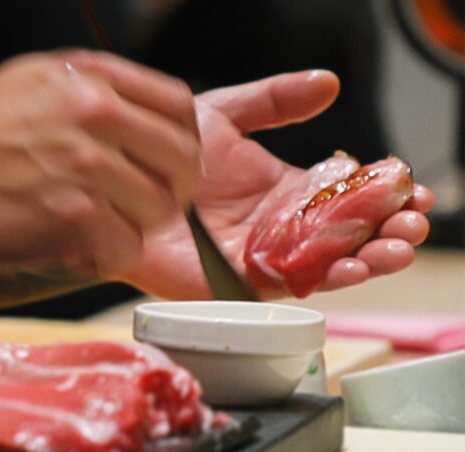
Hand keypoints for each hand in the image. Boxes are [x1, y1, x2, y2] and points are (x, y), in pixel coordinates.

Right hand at [0, 51, 201, 275]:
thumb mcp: (35, 81)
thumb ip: (91, 91)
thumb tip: (135, 116)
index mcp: (92, 79)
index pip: (180, 106)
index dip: (183, 141)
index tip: (171, 163)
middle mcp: (97, 115)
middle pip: (183, 160)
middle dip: (173, 190)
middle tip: (148, 205)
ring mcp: (88, 165)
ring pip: (160, 208)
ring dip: (137, 226)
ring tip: (103, 227)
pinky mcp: (75, 215)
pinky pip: (127, 245)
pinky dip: (109, 253)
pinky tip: (82, 246)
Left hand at [118, 70, 432, 298]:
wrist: (121, 183)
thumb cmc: (162, 155)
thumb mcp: (223, 115)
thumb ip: (273, 102)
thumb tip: (328, 83)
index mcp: (285, 190)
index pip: (349, 196)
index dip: (384, 192)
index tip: (412, 186)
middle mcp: (282, 226)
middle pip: (350, 234)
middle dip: (390, 229)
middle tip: (414, 221)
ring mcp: (265, 255)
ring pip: (332, 264)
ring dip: (372, 257)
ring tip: (397, 245)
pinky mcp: (241, 282)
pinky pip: (293, 285)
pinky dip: (329, 279)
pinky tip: (353, 266)